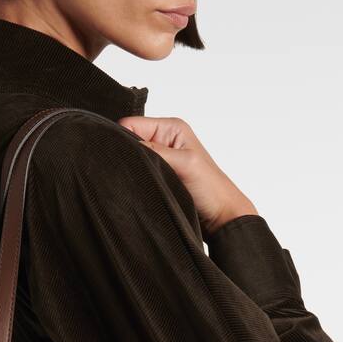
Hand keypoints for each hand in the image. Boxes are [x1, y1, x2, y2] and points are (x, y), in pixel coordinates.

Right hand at [117, 115, 257, 236]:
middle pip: (130, 141)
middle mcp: (164, 140)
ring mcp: (162, 159)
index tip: (123, 155)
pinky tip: (143, 188)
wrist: (220, 218)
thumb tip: (127, 145)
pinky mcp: (160, 177)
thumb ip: (155, 151)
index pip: (132, 124)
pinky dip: (138, 181)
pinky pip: (140, 174)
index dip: (122, 138)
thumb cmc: (211, 189)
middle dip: (127, 155)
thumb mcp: (184, 163)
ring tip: (143, 182)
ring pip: (134, 160)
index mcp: (171, 128)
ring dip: (134, 170)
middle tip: (135, 172)